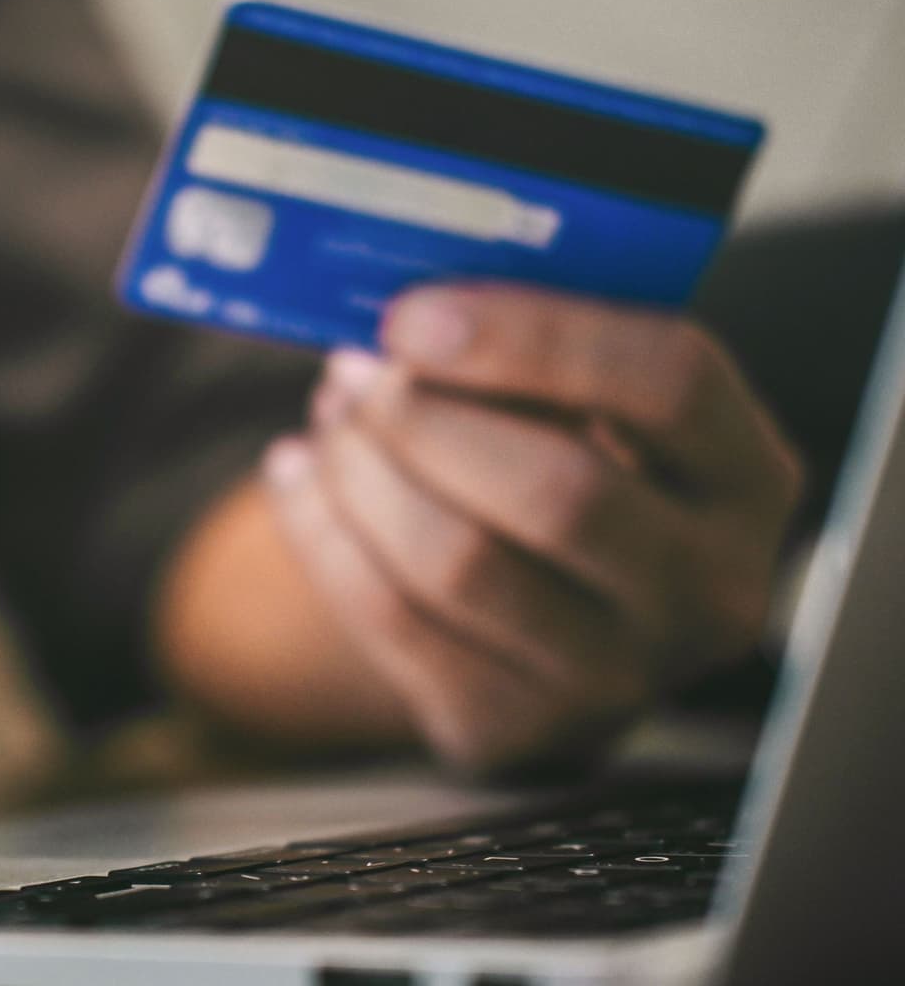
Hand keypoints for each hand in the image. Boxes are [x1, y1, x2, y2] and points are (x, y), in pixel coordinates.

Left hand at [263, 283, 800, 772]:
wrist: (543, 622)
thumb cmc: (558, 468)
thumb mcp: (586, 408)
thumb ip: (528, 356)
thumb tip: (406, 316)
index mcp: (746, 477)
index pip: (671, 386)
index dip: (533, 338)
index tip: (414, 314)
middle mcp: (709, 591)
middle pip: (559, 492)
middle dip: (426, 418)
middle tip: (355, 370)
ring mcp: (616, 679)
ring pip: (461, 563)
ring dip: (364, 474)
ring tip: (330, 419)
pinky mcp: (511, 729)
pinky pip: (391, 619)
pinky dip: (323, 532)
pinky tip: (297, 475)